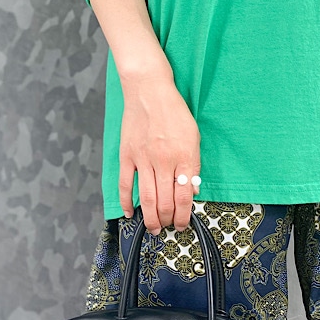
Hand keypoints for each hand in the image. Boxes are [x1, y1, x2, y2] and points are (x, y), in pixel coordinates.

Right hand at [118, 71, 200, 234]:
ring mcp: (143, 160)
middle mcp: (164, 161)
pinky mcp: (127, 156)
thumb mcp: (193, 137)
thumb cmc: (174, 112)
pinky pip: (126, 185)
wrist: (149, 91)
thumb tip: (191, 190)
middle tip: (168, 228)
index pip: (184, 197)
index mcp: (184, 157)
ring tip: (154, 228)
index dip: (183, 216)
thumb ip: (193, 165)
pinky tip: (129, 214)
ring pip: (147, 199)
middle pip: (166, 202)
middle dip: (168, 221)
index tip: (182, 224)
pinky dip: (126, 202)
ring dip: (151, 219)